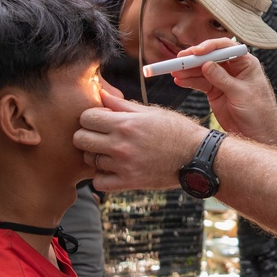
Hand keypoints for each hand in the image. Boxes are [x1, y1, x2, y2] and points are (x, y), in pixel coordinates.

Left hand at [74, 91, 207, 192]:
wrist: (196, 156)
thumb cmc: (175, 130)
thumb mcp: (150, 112)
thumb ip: (121, 105)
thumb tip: (101, 94)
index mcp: (126, 123)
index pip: (86, 118)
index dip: (90, 117)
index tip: (99, 120)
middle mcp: (121, 144)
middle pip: (80, 139)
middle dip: (86, 135)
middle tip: (99, 136)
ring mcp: (124, 165)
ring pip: (89, 160)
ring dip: (96, 155)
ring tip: (110, 152)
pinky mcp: (129, 182)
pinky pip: (99, 182)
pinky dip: (102, 177)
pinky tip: (113, 169)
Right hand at [169, 40, 276, 141]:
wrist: (259, 134)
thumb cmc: (259, 112)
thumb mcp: (241, 94)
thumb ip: (223, 79)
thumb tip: (206, 64)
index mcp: (245, 63)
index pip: (225, 48)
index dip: (209, 47)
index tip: (196, 52)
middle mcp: (233, 68)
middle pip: (210, 57)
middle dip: (194, 58)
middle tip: (179, 60)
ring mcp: (223, 80)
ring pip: (202, 70)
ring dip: (188, 71)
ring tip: (174, 72)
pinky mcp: (215, 91)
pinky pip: (200, 83)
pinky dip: (189, 81)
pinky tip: (179, 81)